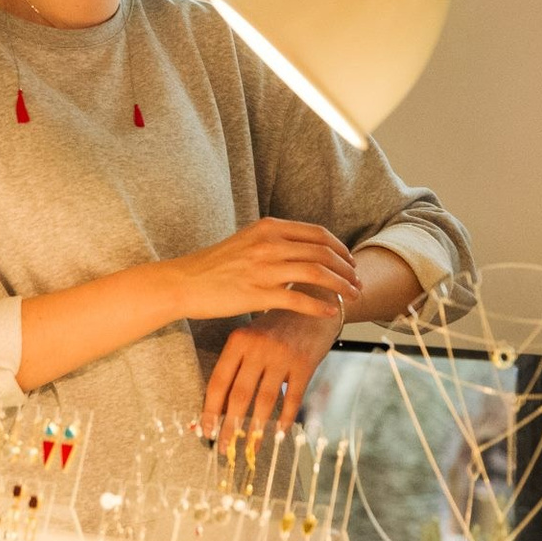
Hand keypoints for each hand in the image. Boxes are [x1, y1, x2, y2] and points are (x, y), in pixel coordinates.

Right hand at [150, 217, 358, 323]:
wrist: (183, 282)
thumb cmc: (214, 265)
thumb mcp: (247, 241)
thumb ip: (275, 242)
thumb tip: (303, 250)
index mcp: (269, 228)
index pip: (318, 234)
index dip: (340, 249)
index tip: (350, 263)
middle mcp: (269, 244)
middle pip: (323, 252)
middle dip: (347, 269)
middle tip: (358, 283)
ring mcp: (263, 268)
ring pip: (316, 273)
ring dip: (341, 286)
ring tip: (352, 297)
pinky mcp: (257, 294)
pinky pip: (298, 299)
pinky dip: (319, 306)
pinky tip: (330, 313)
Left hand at [201, 302, 342, 441]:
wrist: (313, 304)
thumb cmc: (275, 328)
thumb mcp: (251, 338)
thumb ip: (236, 367)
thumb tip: (218, 407)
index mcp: (238, 340)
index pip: (218, 381)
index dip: (210, 410)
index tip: (206, 431)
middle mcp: (258, 347)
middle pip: (239, 395)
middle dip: (230, 426)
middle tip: (225, 448)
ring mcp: (282, 355)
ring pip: (266, 400)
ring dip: (257, 429)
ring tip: (251, 448)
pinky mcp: (305, 363)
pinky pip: (293, 397)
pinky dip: (285, 418)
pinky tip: (279, 433)